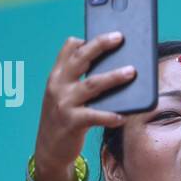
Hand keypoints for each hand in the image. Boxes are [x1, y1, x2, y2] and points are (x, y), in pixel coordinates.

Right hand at [32, 33, 134, 180]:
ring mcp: (64, 104)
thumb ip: (78, 78)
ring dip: (113, 77)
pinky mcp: (71, 123)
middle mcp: (58, 86)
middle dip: (100, 45)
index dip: (87, 39)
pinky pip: (95, 116)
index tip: (107, 31)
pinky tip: (123, 116)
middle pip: (80, 59)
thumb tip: (108, 64)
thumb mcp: (64, 95)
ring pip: (92, 84)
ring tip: (132, 72)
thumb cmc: (64, 118)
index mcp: (57, 76)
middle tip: (120, 37)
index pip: (69, 49)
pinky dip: (110, 116)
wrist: (48, 150)